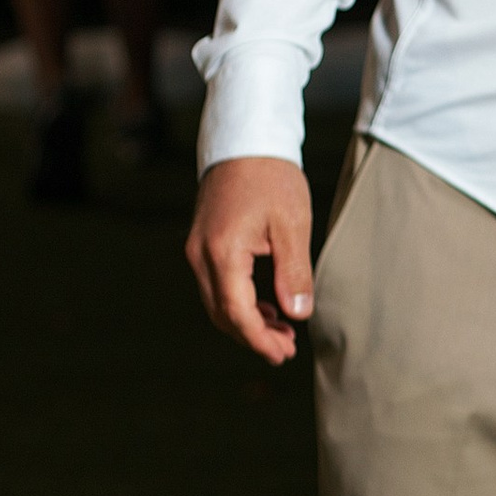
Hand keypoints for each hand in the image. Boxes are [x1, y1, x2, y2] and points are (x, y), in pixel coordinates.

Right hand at [186, 156, 315, 365]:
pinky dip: (239, 302)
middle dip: (253, 336)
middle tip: (287, 351)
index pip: (237, 313)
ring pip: (217, 302)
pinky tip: (267, 307)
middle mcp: (200, 255)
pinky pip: (216, 285)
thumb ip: (294, 272)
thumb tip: (297, 314)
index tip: (284, 354)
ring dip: (246, 322)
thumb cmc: (272, 178)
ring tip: (282, 332)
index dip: (259, 339)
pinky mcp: (202, 243)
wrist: (245, 141)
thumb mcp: (292, 225)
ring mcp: (197, 249)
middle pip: (222, 313)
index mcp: (222, 252)